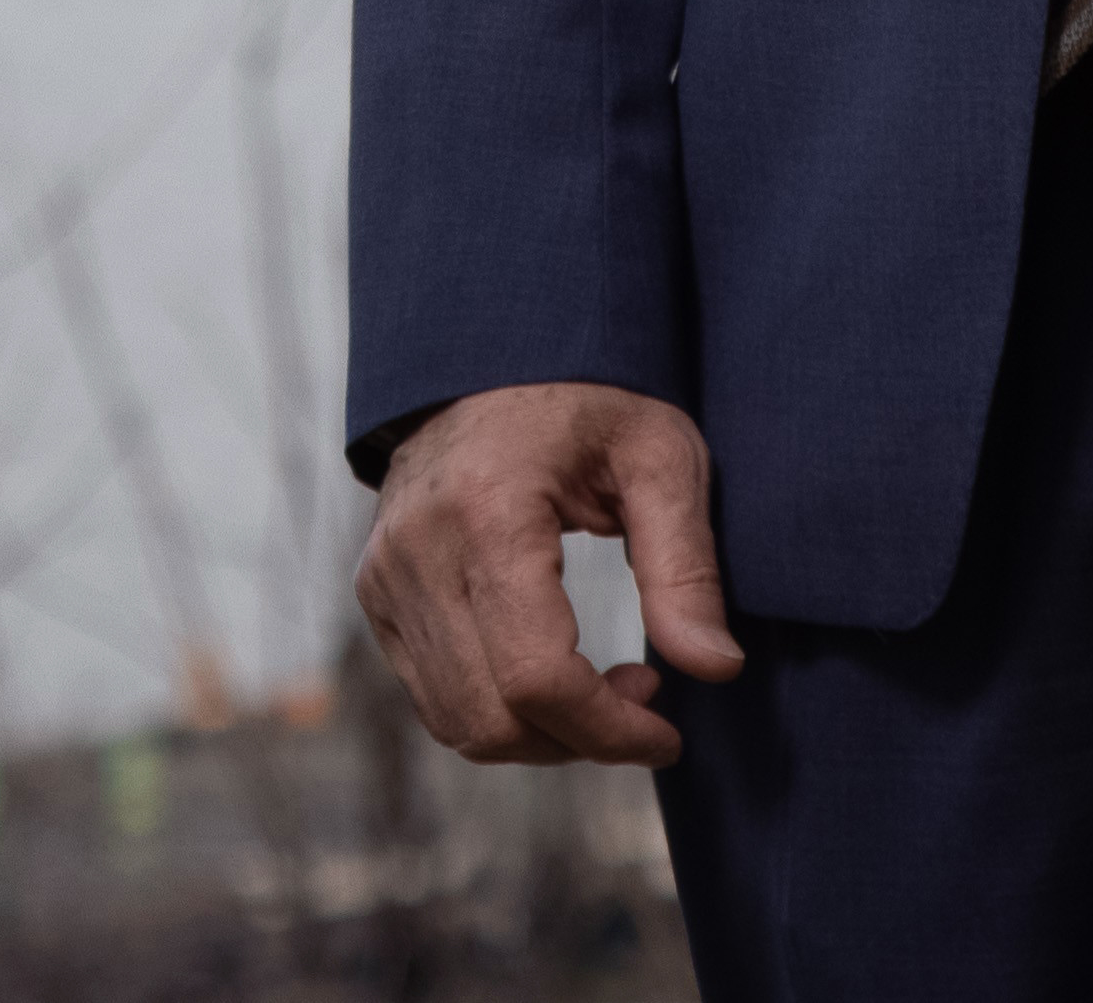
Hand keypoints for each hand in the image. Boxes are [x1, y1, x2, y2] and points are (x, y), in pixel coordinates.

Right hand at [354, 377, 746, 765]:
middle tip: (644, 695)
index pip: (538, 677)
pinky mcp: (377, 593)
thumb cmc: (589, 399)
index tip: (668, 736)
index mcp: (488, 512)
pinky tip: (552, 672)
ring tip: (603, 685)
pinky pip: (435, 696)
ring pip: (458, 721)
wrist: (491, 353)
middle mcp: (418, 551)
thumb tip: (715, 669)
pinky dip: (500, 712)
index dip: (608, 730)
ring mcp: (385, 575)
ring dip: (542, 735)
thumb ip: (687, 567)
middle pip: (493, 716)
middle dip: (580, 739)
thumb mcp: (660, 457)